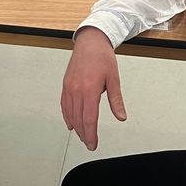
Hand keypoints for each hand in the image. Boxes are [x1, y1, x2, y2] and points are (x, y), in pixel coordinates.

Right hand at [61, 27, 125, 150]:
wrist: (90, 42)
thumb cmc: (102, 57)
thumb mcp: (114, 79)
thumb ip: (116, 100)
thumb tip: (121, 116)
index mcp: (89, 89)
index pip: (89, 119)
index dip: (91, 134)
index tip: (93, 144)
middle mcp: (76, 89)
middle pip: (78, 119)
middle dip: (84, 134)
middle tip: (89, 143)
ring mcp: (69, 87)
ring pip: (70, 114)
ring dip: (76, 127)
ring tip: (82, 136)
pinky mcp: (65, 85)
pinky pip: (64, 105)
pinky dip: (67, 116)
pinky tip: (71, 123)